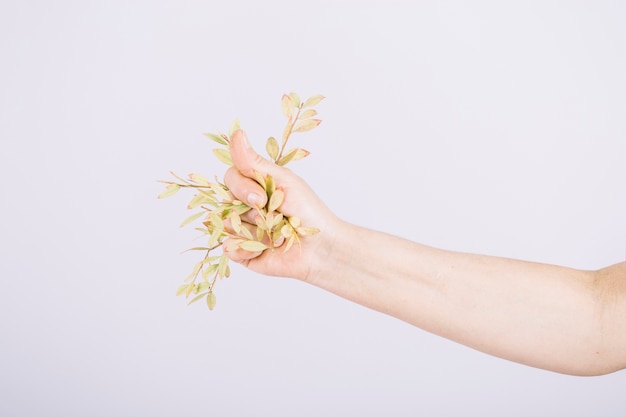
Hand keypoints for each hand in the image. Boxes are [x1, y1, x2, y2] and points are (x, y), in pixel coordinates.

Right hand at [223, 129, 339, 280]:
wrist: (320, 246)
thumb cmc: (306, 210)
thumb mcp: (282, 180)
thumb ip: (254, 162)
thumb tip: (237, 133)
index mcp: (254, 186)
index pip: (230, 178)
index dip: (241, 188)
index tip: (262, 197)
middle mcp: (244, 206)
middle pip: (225, 201)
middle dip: (250, 211)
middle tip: (272, 217)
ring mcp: (241, 229)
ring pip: (228, 225)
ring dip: (255, 231)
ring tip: (276, 235)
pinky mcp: (242, 252)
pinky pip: (229, 248)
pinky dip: (249, 248)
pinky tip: (267, 249)